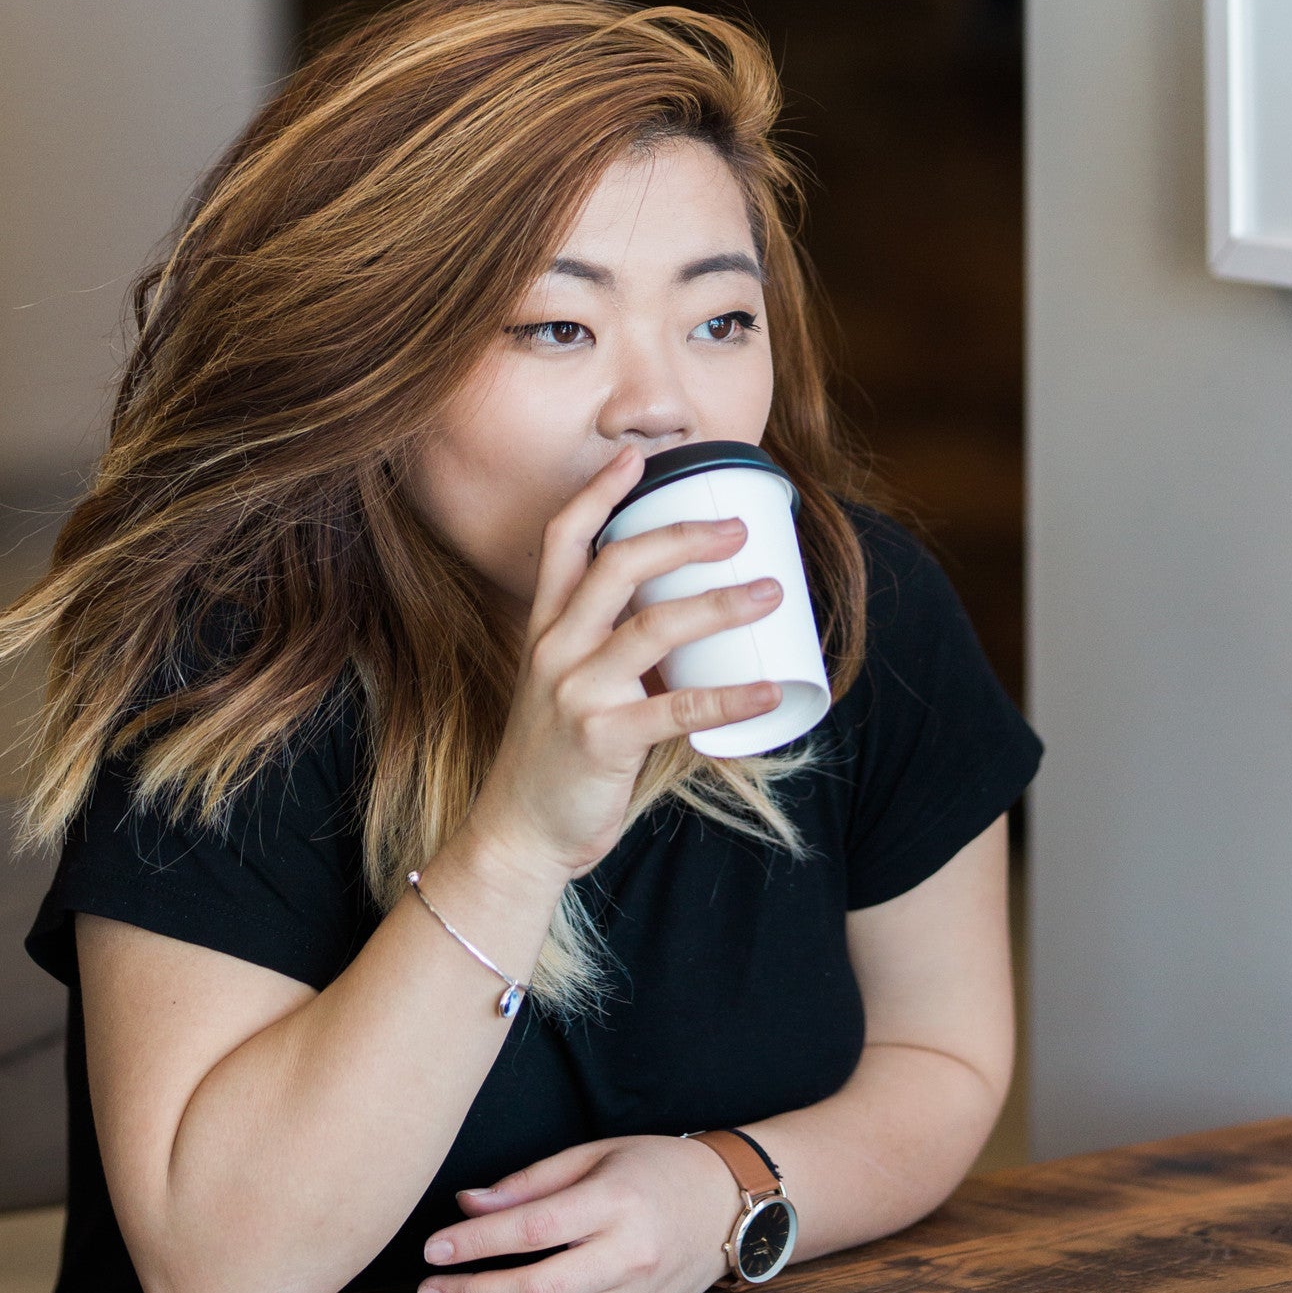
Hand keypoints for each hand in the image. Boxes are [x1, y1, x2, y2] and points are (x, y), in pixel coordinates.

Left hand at [416, 1135, 743, 1292]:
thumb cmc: (655, 1168)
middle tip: (426, 1290)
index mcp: (617, 1202)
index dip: (476, 1242)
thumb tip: (466, 1206)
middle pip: (536, 1291)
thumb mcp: (597, 1154)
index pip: (534, 1229)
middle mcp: (627, 1256)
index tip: (433, 1246)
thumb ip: (531, 1182)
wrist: (727, 1206)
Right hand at [461, 445, 784, 883]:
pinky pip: (679, 708)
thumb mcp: (571, 687)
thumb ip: (621, 653)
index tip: (636, 458)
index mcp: (546, 629)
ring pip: (655, 626)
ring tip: (772, 591)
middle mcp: (555, 650)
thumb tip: (700, 627)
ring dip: (722, 603)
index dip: (599, 494)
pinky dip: (731, 696)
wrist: (519, 834)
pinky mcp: (602, 739)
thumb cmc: (557, 757)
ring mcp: (576, 693)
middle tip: (739, 529)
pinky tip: (771, 688)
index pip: (564, 542)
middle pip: (618, 566)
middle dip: (682, 536)